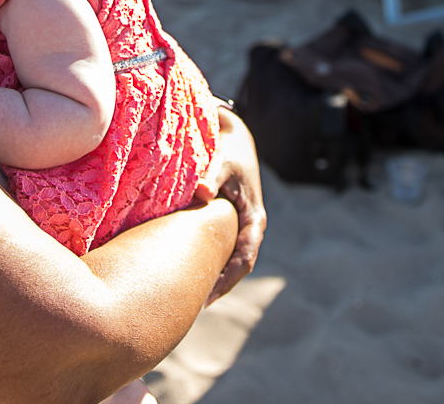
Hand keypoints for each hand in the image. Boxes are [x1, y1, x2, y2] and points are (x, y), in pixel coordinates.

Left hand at [193, 108, 265, 303]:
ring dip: (214, 277)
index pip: (245, 258)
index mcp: (255, 218)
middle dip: (219, 286)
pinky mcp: (230, 224)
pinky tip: (188, 272)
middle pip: (238, 267)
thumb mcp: (223, 161)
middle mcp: (251, 227)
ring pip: (230, 261)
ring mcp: (241, 227)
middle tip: (192, 305)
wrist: (235, 139)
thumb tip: (203, 192)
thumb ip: (212, 175)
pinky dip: (210, 263)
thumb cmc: (228, 150)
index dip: (228, 280)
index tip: (208, 296)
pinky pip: (222, 251)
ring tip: (189, 297)